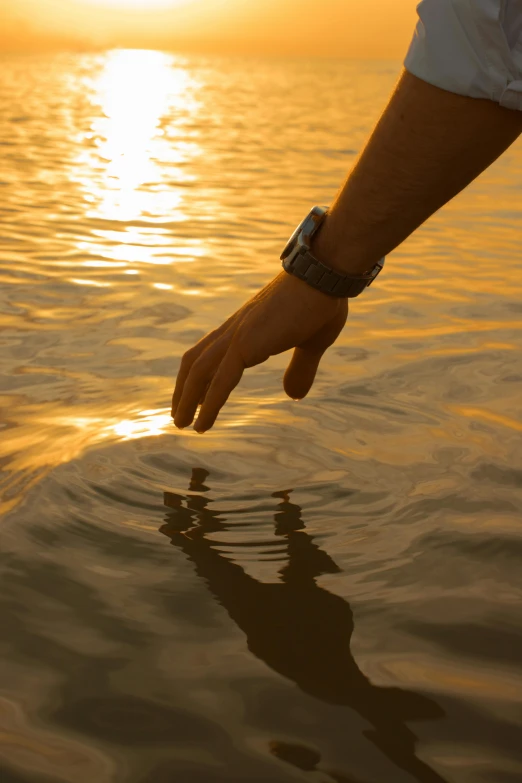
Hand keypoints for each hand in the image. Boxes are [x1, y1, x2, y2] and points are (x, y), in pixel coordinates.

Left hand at [171, 270, 347, 432]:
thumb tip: (294, 396)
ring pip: (199, 372)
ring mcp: (238, 335)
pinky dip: (208, 404)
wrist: (325, 276)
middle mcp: (236, 329)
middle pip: (195, 361)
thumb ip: (301, 368)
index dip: (200, 376)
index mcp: (248, 327)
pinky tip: (203, 424)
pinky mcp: (247, 343)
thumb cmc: (322, 302)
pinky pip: (220, 380)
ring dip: (187, 400)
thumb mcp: (312, 343)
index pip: (211, 353)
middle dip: (184, 390)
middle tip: (180, 416)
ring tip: (183, 425)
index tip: (195, 398)